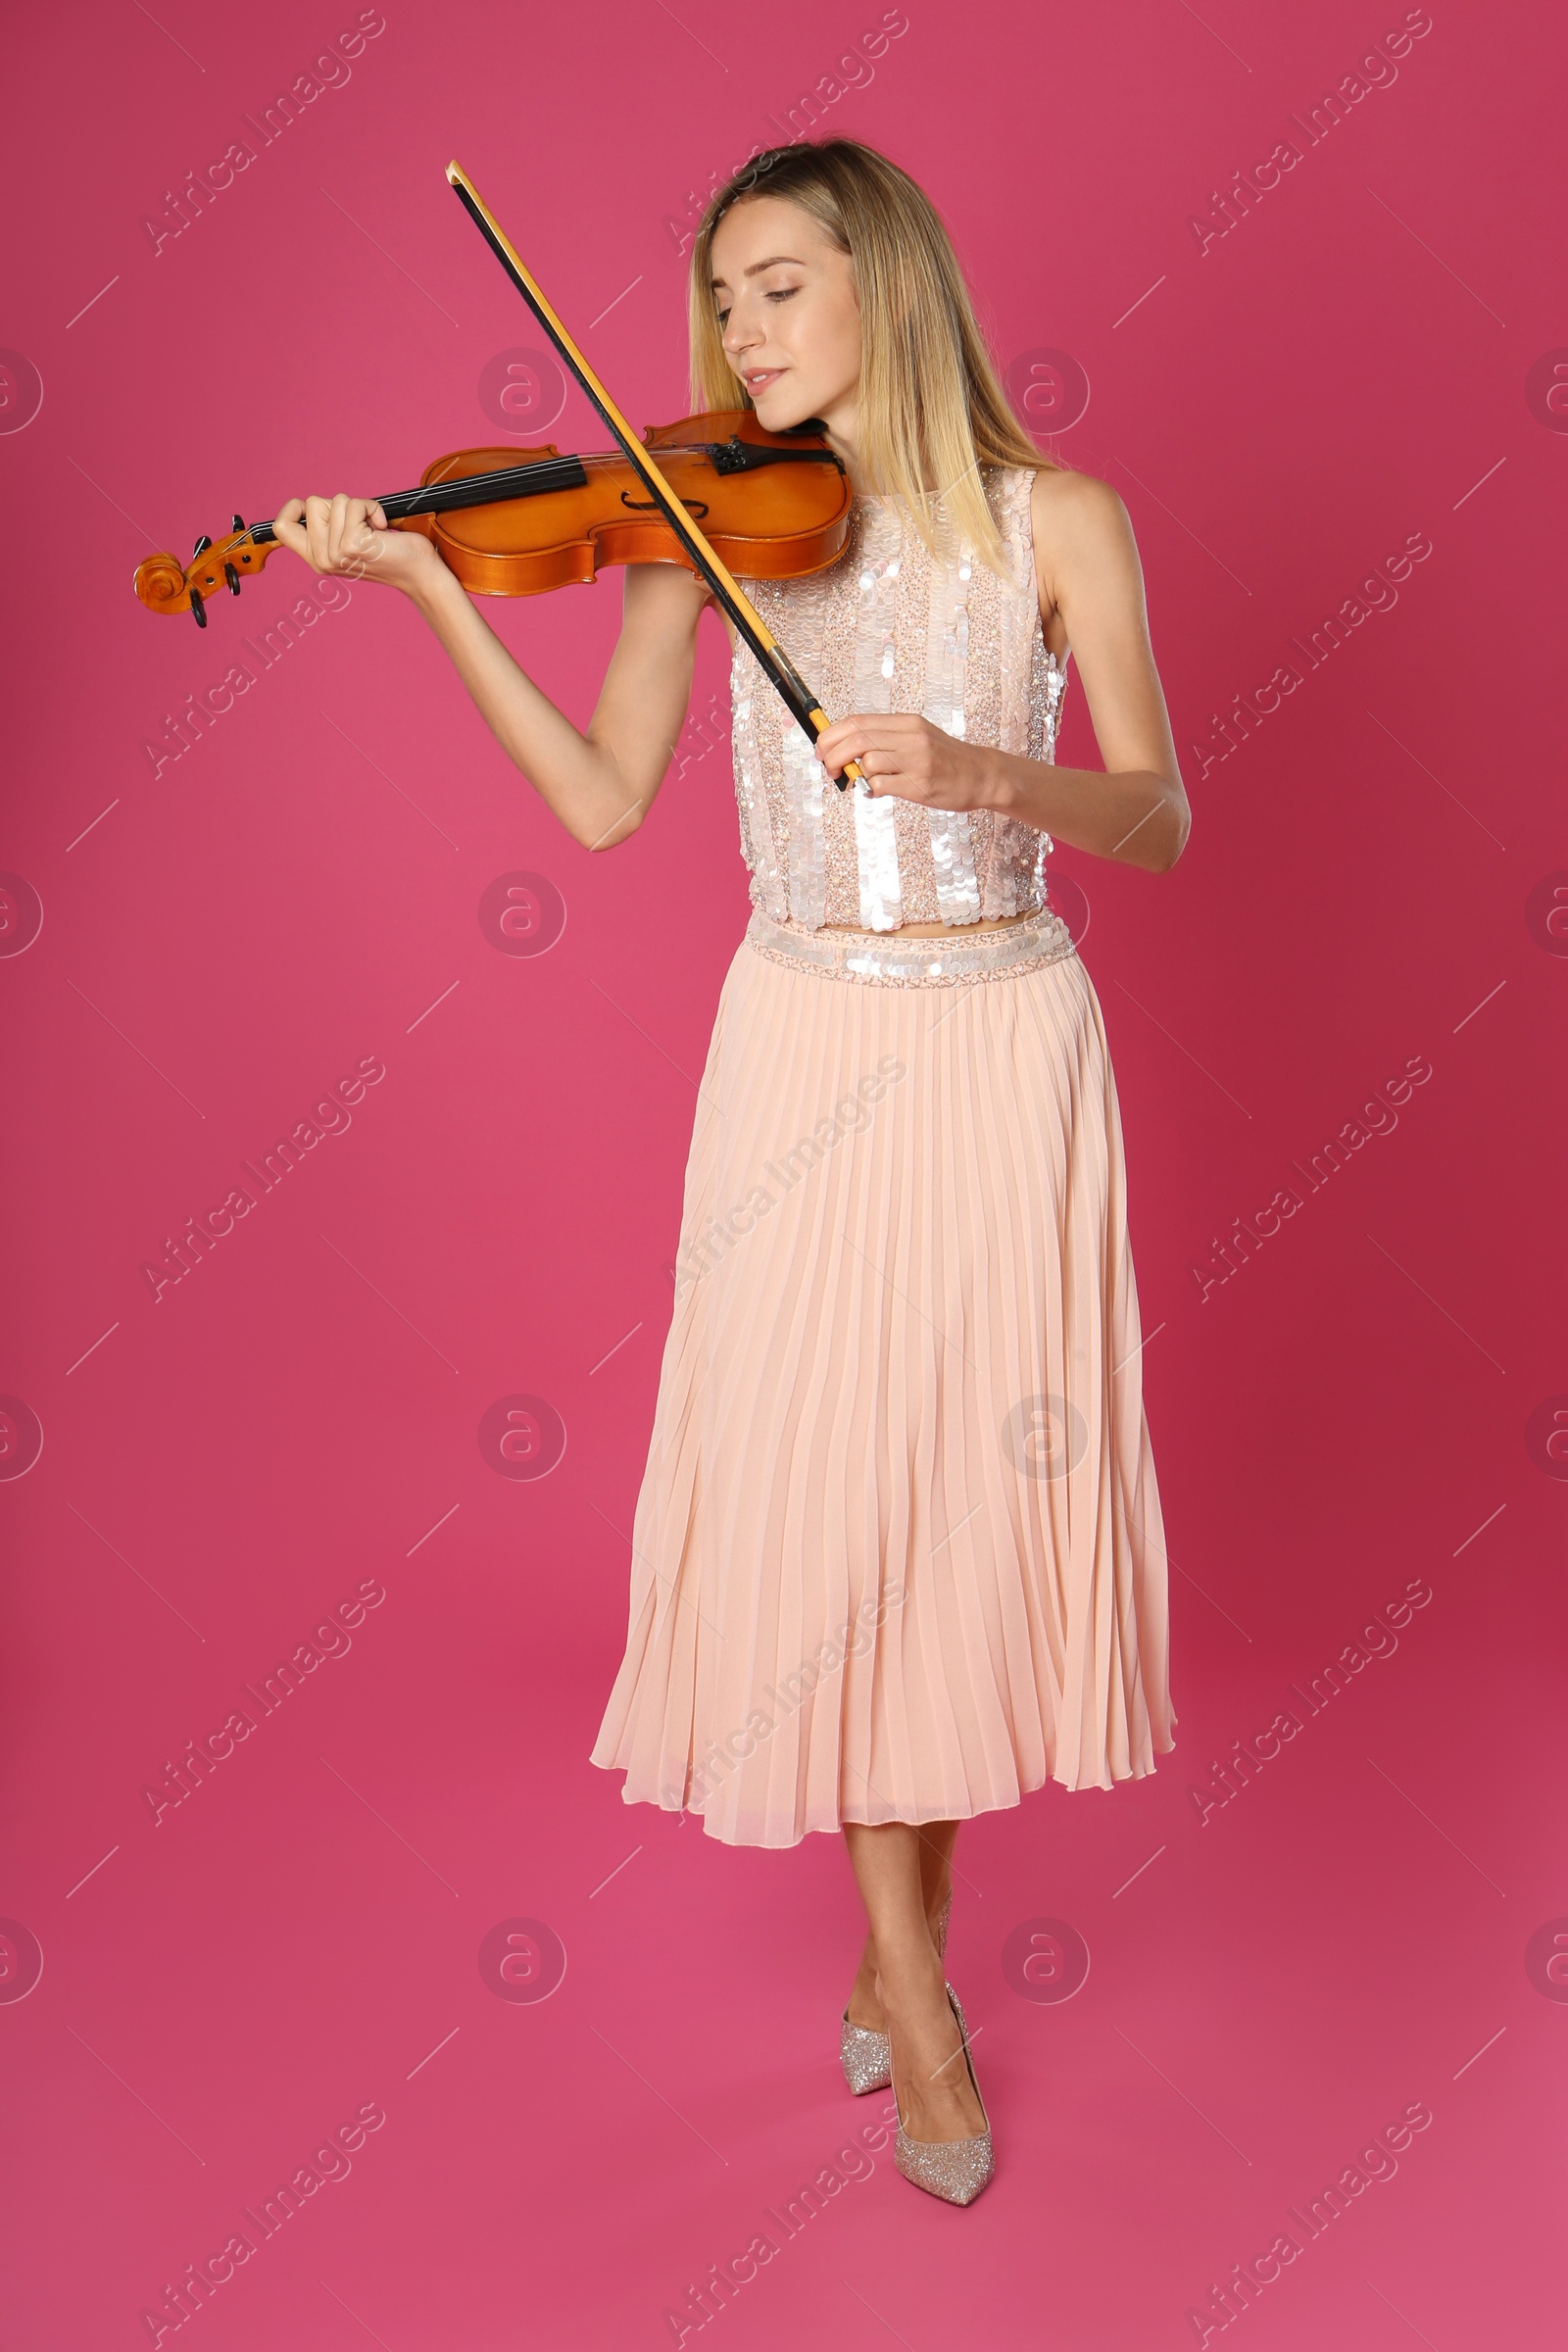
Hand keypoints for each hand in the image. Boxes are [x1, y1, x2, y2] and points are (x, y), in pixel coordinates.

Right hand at [270, 493, 442, 596]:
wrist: (418, 573)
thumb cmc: (389, 552)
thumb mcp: (348, 540)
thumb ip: (327, 527)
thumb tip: (308, 504)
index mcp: (315, 559)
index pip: (281, 527)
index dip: (293, 508)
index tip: (316, 509)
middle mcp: (321, 559)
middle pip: (312, 504)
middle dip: (340, 505)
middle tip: (360, 526)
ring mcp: (335, 553)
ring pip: (336, 501)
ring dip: (360, 507)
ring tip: (373, 529)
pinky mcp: (352, 544)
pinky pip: (355, 505)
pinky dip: (373, 508)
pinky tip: (382, 529)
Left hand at [812, 712, 996, 811]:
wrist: (982, 774)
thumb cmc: (945, 759)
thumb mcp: (917, 737)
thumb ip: (884, 740)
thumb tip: (845, 748)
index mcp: (906, 723)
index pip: (857, 722)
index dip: (831, 735)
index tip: (821, 749)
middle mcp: (911, 737)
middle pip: (857, 739)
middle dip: (833, 755)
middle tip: (828, 769)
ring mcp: (916, 760)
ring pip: (868, 762)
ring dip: (854, 774)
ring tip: (859, 781)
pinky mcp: (920, 784)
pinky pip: (881, 785)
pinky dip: (870, 789)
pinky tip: (877, 791)